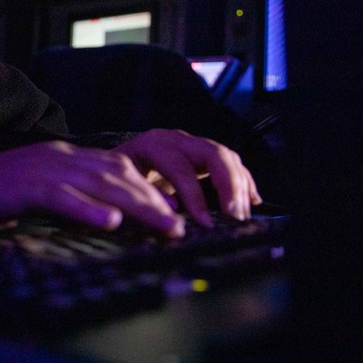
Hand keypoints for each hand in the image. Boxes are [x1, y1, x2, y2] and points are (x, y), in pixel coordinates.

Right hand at [0, 139, 188, 237]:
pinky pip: (62, 197)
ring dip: (137, 206)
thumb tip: (107, 219)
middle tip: (181, 225)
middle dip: (154, 199)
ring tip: (165, 227)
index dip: (149, 188)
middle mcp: (56, 157)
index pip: (117, 166)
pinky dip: (89, 209)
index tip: (175, 212)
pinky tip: (110, 222)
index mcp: (61, 156)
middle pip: (117, 173)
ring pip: (99, 183)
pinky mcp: (20, 187)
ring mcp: (39, 169)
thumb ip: (68, 197)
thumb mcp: (34, 193)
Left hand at [112, 129, 262, 226]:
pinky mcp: (204, 154)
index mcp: (154, 145)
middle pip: (212, 153)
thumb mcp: (122, 185)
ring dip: (238, 186)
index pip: (180, 167)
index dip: (194, 195)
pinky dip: (244, 181)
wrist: (112, 163)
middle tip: (234, 215)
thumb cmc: (116, 176)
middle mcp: (176, 139)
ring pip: (225, 157)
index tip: (204, 222)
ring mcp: (193, 144)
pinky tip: (251, 200)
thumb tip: (171, 215)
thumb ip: (145, 197)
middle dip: (228, 185)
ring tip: (241, 214)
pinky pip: (231, 163)